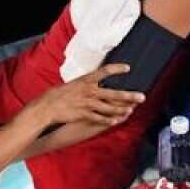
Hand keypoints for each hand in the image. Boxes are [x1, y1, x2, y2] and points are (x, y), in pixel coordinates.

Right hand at [27, 64, 144, 127]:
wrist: (47, 106)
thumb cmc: (58, 94)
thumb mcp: (73, 84)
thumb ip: (86, 84)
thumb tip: (95, 82)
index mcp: (86, 80)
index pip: (104, 71)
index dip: (117, 69)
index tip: (128, 68)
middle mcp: (89, 91)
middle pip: (114, 93)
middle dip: (129, 96)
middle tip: (141, 97)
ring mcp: (88, 104)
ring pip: (110, 108)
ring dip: (122, 109)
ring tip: (131, 110)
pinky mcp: (84, 114)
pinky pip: (100, 118)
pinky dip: (109, 120)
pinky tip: (117, 120)